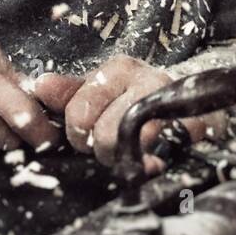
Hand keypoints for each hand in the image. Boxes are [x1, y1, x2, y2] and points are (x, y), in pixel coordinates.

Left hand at [33, 55, 224, 174]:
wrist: (193, 104)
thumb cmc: (137, 99)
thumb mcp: (101, 91)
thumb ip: (69, 93)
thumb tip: (40, 86)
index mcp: (119, 69)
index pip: (79, 113)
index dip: (79, 135)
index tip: (90, 137)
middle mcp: (147, 79)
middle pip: (106, 134)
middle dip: (104, 151)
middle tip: (114, 148)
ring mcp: (173, 103)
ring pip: (131, 146)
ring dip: (128, 159)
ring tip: (134, 152)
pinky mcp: (194, 125)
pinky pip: (160, 156)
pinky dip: (151, 165)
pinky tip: (152, 160)